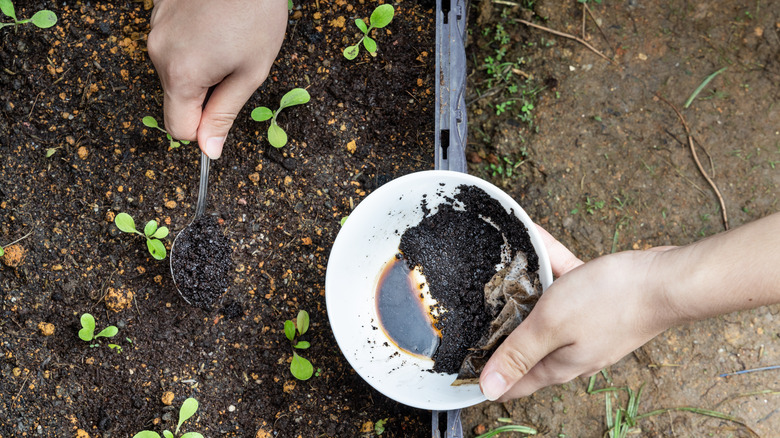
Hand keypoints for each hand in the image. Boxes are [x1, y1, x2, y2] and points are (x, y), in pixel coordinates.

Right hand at [147, 0, 286, 158]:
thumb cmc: (255, 13)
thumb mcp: (250, 72)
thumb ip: (224, 113)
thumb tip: (208, 150)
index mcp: (181, 74)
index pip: (178, 128)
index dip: (202, 129)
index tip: (222, 114)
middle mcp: (158, 52)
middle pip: (176, 98)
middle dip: (205, 93)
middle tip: (235, 66)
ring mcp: (154, 29)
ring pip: (175, 70)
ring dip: (200, 67)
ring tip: (228, 40)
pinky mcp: (158, 11)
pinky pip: (173, 45)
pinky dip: (193, 44)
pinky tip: (215, 24)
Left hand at [479, 226, 677, 400]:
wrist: (667, 280)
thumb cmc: (611, 302)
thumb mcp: (551, 325)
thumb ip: (519, 354)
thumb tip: (489, 389)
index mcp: (557, 364)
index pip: (514, 383)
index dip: (486, 379)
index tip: (460, 370)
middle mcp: (570, 350)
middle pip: (525, 344)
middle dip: (499, 330)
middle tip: (472, 312)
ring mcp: (586, 326)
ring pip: (544, 308)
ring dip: (524, 289)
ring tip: (501, 268)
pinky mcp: (598, 302)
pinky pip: (564, 281)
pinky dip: (550, 264)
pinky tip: (537, 239)